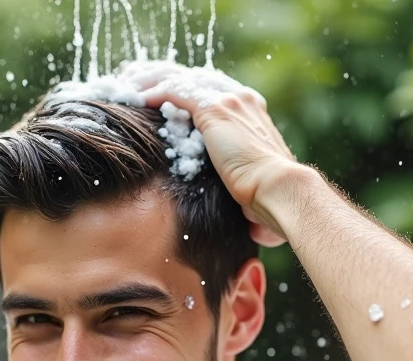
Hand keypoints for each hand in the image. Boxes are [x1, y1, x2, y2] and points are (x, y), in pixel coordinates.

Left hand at [141, 74, 298, 246]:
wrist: (280, 190)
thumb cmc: (274, 201)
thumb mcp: (260, 192)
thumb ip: (253, 199)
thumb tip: (255, 229)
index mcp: (254, 113)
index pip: (215, 91)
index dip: (190, 92)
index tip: (169, 100)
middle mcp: (243, 100)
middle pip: (197, 79)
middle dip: (167, 79)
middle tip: (142, 86)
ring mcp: (229, 101)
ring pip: (183, 80)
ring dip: (155, 81)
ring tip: (132, 88)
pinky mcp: (215, 110)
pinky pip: (176, 91)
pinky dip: (155, 92)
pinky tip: (138, 98)